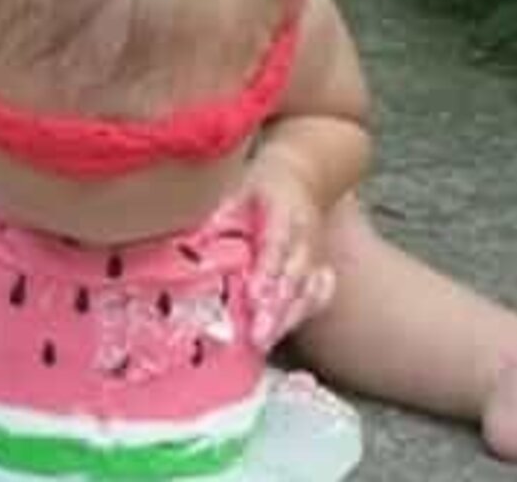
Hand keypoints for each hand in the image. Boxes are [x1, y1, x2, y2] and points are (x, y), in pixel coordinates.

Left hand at [237, 166, 336, 349]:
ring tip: (266, 343)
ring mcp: (317, 254)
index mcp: (285, 212)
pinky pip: (320, 293)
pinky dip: (306, 313)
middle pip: (295, 277)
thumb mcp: (239, 190)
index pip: (277, 245)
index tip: (254, 295)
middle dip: (276, 309)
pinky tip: (286, 330)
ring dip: (289, 319)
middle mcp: (305, 237)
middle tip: (258, 336)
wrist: (305, 175)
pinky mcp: (321, 266)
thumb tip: (195, 241)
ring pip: (310, 292)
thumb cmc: (264, 185)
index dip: (268, 271)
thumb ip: (221, 215)